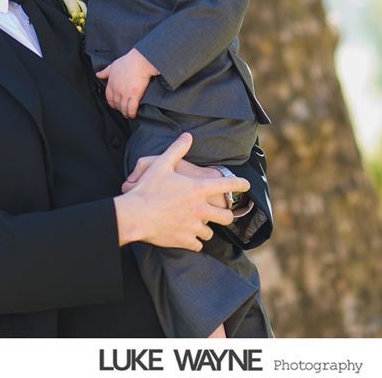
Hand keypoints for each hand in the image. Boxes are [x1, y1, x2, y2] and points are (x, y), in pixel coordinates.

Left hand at [96, 48, 157, 117]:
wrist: (139, 62)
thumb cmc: (127, 62)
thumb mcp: (112, 66)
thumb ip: (104, 72)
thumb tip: (97, 74)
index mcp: (111, 84)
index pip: (108, 97)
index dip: (111, 103)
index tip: (114, 105)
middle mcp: (117, 90)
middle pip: (116, 104)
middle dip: (118, 108)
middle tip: (122, 110)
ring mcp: (125, 94)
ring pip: (123, 108)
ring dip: (125, 113)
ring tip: (127, 115)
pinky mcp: (135, 95)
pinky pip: (131, 108)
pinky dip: (131, 113)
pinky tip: (132, 115)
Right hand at [113, 134, 249, 250]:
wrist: (135, 216)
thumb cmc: (147, 189)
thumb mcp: (161, 165)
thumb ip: (177, 150)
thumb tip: (187, 136)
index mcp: (198, 189)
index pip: (226, 185)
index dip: (239, 184)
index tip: (246, 185)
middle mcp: (200, 209)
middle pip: (225, 217)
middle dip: (226, 216)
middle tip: (223, 214)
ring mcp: (193, 227)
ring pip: (210, 233)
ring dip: (206, 229)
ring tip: (200, 226)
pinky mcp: (184, 241)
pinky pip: (197, 245)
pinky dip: (194, 242)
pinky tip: (190, 238)